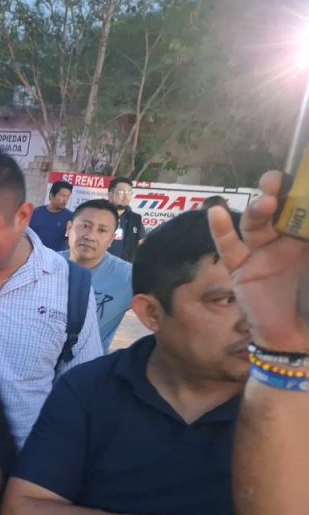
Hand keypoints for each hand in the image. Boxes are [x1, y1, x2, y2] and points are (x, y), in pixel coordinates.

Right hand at [209, 171, 308, 351]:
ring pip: (256, 223)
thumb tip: (308, 218)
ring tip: (266, 200)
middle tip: (279, 179)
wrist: (298, 342)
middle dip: (280, 190)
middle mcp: (288, 241)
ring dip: (259, 208)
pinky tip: (216, 212)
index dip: (301, 188)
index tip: (301, 172)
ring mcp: (263, 254)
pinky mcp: (242, 270)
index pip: (304, 206)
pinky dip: (221, 230)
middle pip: (281, 207)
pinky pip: (229, 247)